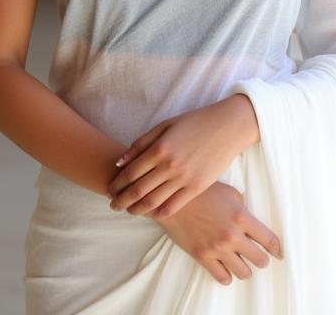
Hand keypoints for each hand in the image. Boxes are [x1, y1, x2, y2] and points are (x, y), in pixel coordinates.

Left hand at [107, 96, 258, 218]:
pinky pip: (173, 206)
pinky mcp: (197, 188)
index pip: (130, 173)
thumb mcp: (165, 125)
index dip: (116, 184)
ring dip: (137, 209)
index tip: (109, 190)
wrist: (227, 127)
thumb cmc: (194, 122)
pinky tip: (151, 213)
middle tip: (112, 206)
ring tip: (129, 211)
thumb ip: (141, 143)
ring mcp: (184, 179)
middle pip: (138, 190)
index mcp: (160, 148)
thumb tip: (120, 161)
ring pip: (153, 201)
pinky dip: (158, 213)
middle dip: (121, 200)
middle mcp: (170, 166)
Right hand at [149, 181, 282, 285]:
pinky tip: (226, 267)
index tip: (279, 252)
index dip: (277, 248)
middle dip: (261, 258)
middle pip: (260, 260)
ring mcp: (217, 248)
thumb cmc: (202, 192)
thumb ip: (243, 208)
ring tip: (241, 261)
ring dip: (245, 268)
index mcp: (241, 216)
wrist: (173, 199)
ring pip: (244, 273)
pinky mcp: (203, 257)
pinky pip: (222, 278)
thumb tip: (251, 221)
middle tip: (257, 255)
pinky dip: (227, 275)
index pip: (269, 240)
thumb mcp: (229, 192)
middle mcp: (232, 235)